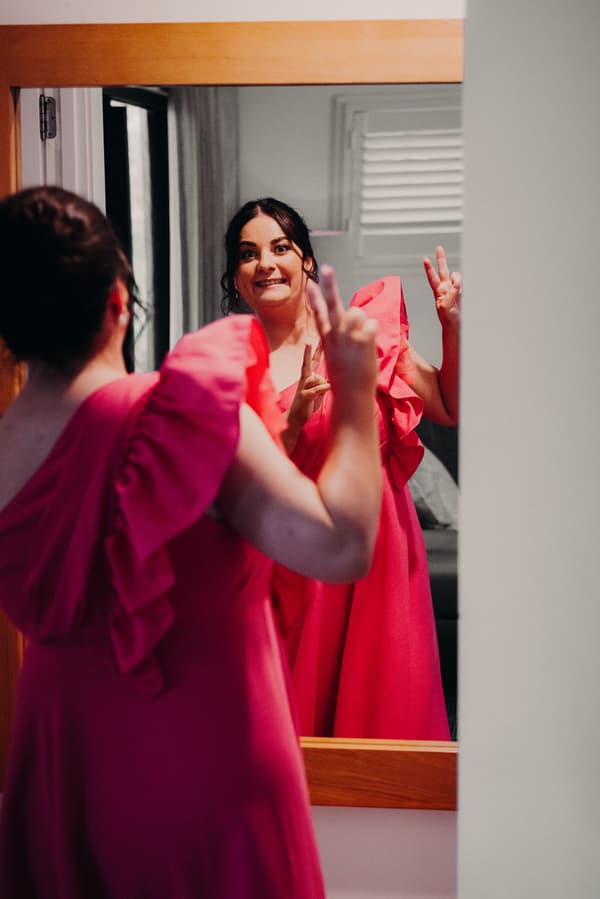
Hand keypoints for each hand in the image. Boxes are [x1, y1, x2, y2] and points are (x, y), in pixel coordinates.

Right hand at [286, 342, 329, 433]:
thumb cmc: (309, 404)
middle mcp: (304, 380)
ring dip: (323, 386)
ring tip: (319, 396)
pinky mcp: (303, 396)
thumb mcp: (319, 392)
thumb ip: (325, 383)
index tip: (322, 338)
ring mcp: (302, 387)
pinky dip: (323, 389)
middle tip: (307, 342)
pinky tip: (328, 389)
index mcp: (309, 377)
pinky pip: (316, 389)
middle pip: (307, 363)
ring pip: (317, 379)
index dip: (318, 350)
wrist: (296, 418)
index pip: (314, 361)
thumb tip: (333, 379)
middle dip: (307, 353)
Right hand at [306, 265, 378, 401]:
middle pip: (333, 304)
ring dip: (363, 324)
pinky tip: (368, 349)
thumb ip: (343, 335)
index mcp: (327, 339)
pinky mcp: (363, 339)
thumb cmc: (346, 379)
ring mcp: (349, 336)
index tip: (309, 283)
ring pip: (359, 313)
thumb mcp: (338, 356)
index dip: (314, 297)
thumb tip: (354, 315)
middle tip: (326, 268)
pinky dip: (373, 334)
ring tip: (360, 344)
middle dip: (329, 284)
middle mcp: (335, 335)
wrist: (351, 397)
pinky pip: (372, 324)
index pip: (318, 313)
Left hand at [423, 246, 460, 329]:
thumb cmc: (447, 317)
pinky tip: (460, 290)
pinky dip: (461, 284)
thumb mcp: (446, 306)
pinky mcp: (460, 291)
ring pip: (455, 275)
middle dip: (441, 259)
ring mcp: (453, 288)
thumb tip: (456, 282)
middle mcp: (445, 287)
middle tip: (439, 248)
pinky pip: (461, 282)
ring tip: (457, 287)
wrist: (455, 323)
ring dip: (456, 278)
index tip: (425, 259)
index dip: (429, 269)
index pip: (432, 278)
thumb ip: (450, 293)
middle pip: (443, 270)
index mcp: (438, 291)